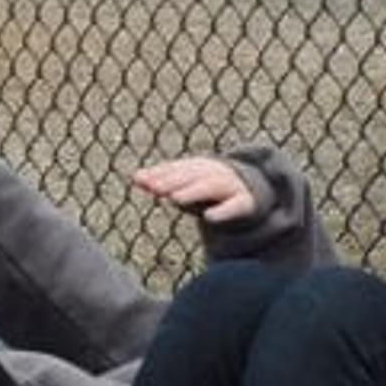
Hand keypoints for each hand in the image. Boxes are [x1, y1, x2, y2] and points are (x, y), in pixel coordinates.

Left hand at [132, 154, 254, 223]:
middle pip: (191, 175)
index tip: (140, 180)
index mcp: (199, 167)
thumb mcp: (186, 187)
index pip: (176, 168)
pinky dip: (223, 211)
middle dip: (172, 180)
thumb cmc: (208, 192)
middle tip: (154, 188)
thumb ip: (162, 182)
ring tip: (175, 199)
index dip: (159, 173)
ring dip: (193, 192)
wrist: (251, 195)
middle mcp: (215, 173)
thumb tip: (134, 176)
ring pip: (211, 187)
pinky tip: (209, 218)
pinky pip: (236, 207)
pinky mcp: (246, 204)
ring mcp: (231, 187)